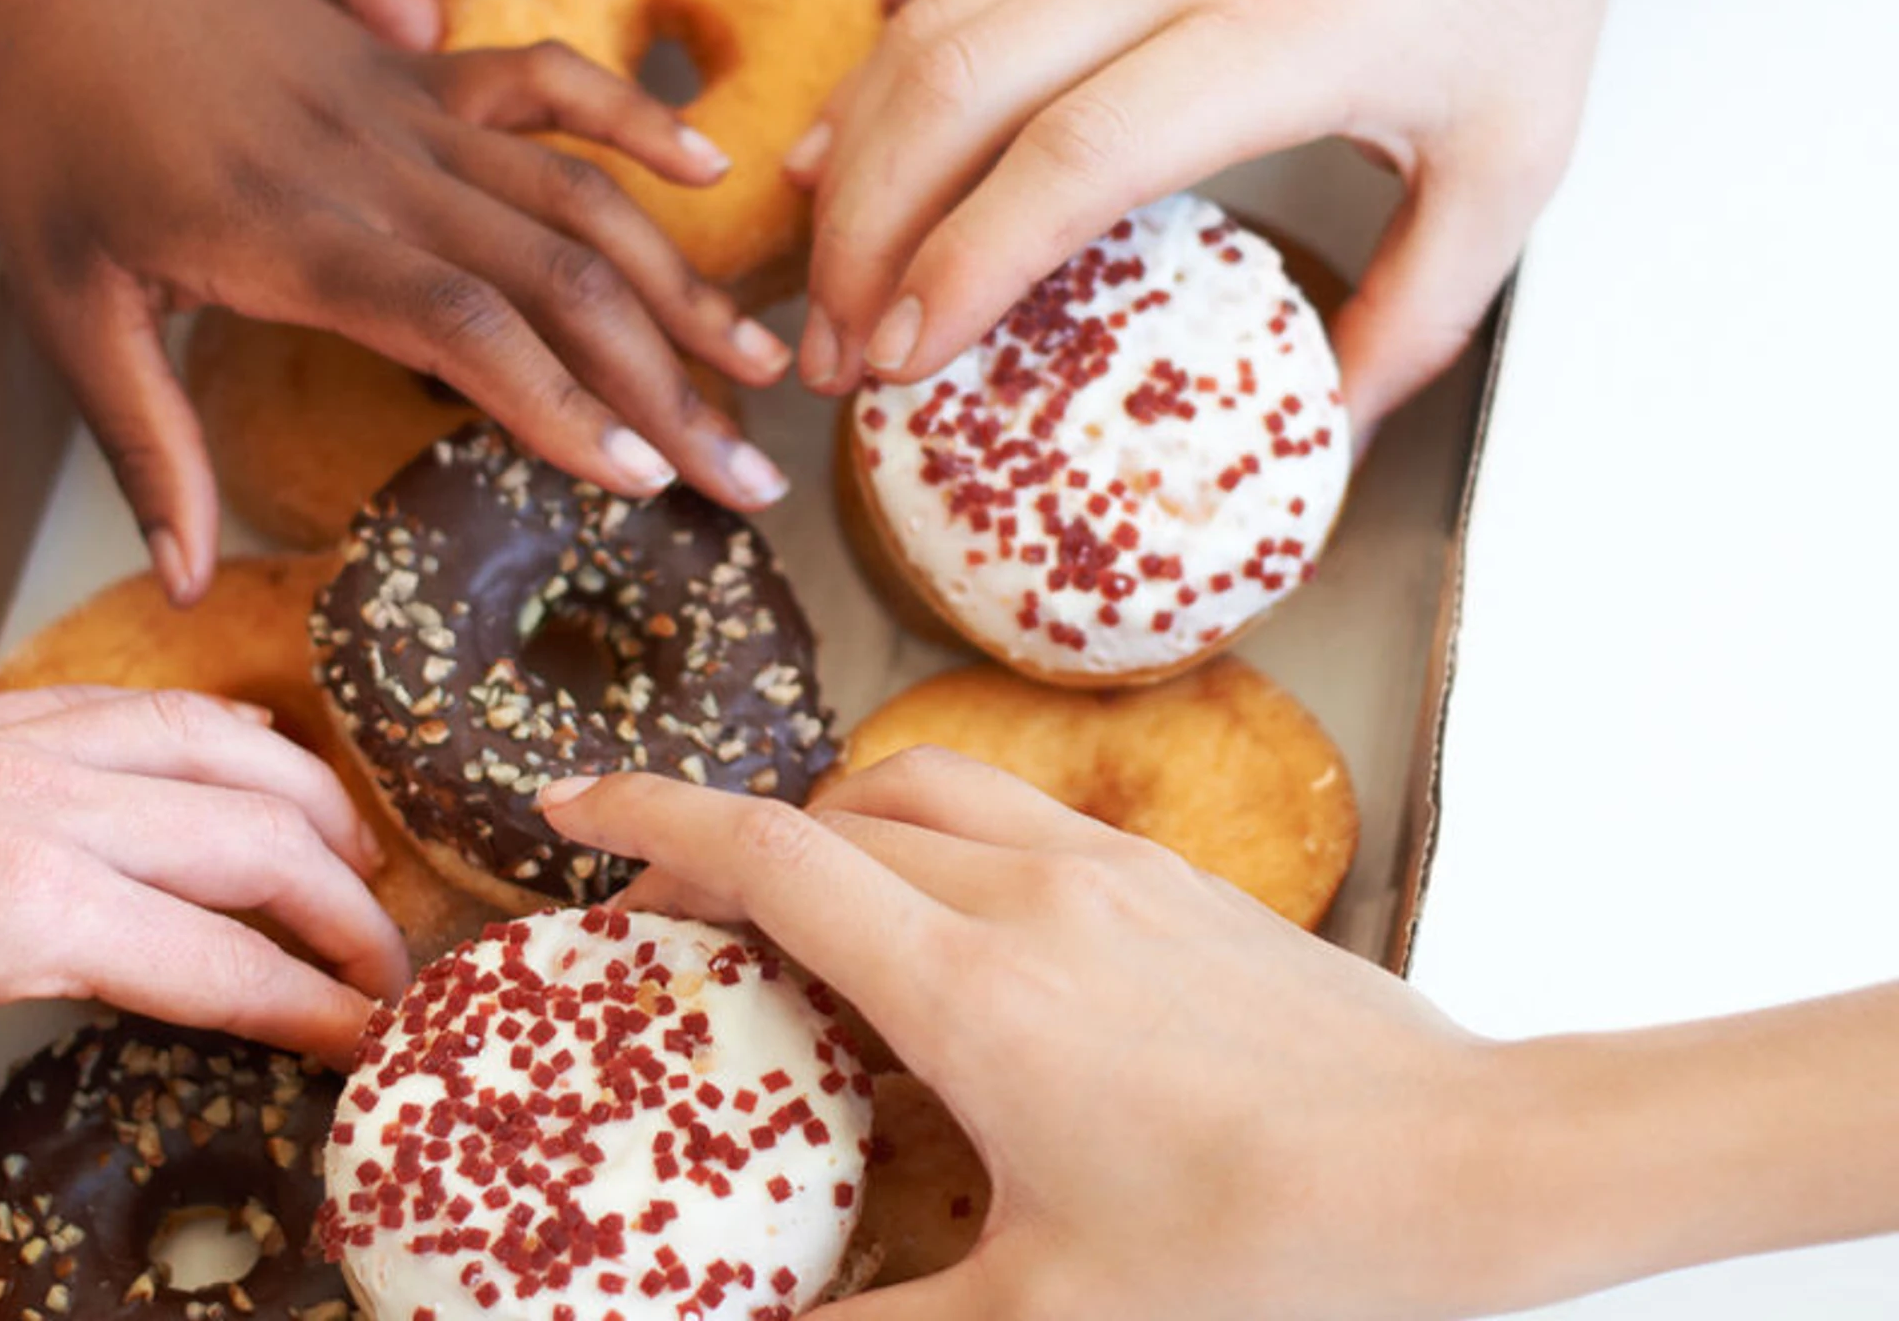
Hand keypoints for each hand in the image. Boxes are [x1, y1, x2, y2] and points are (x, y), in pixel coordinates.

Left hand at [0, 0, 794, 601]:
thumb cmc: (42, 126)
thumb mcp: (59, 298)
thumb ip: (142, 443)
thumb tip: (184, 588)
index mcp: (286, 231)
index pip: (464, 324)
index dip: (563, 405)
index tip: (645, 482)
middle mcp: (374, 167)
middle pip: (555, 276)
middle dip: (665, 384)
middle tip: (747, 481)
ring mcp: (407, 106)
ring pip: (575, 194)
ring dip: (679, 283)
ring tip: (765, 369)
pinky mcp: (416, 67)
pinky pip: (548, 82)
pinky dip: (636, 119)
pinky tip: (713, 174)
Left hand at [0, 682, 405, 1320]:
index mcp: (18, 905)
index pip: (223, 965)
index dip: (316, 1011)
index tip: (375, 1046)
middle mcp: (45, 808)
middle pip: (262, 843)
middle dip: (352, 911)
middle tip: (396, 976)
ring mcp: (21, 745)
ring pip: (225, 751)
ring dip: (312, 807)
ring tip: (361, 863)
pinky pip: (152, 709)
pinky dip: (228, 739)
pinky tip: (246, 765)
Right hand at [540, 751, 1512, 1318]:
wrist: (1477, 1169)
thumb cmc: (1268, 1252)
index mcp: (971, 986)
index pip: (770, 853)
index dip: (650, 817)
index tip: (567, 800)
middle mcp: (1030, 895)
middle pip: (831, 813)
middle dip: (732, 845)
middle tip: (677, 924)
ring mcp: (1114, 874)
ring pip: (928, 791)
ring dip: (841, 824)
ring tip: (807, 913)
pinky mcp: (1179, 883)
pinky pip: (1018, 820)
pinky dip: (942, 843)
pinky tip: (961, 941)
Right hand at [793, 0, 1718, 433]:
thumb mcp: (1513, 151)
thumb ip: (1423, 307)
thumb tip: (1336, 433)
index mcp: (1286, 28)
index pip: (1079, 151)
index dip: (971, 262)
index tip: (911, 357)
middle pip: (957, 94)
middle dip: (866, 242)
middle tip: (837, 357)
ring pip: (925, 39)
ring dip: (849, 174)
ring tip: (825, 291)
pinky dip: (870, 94)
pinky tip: (833, 168)